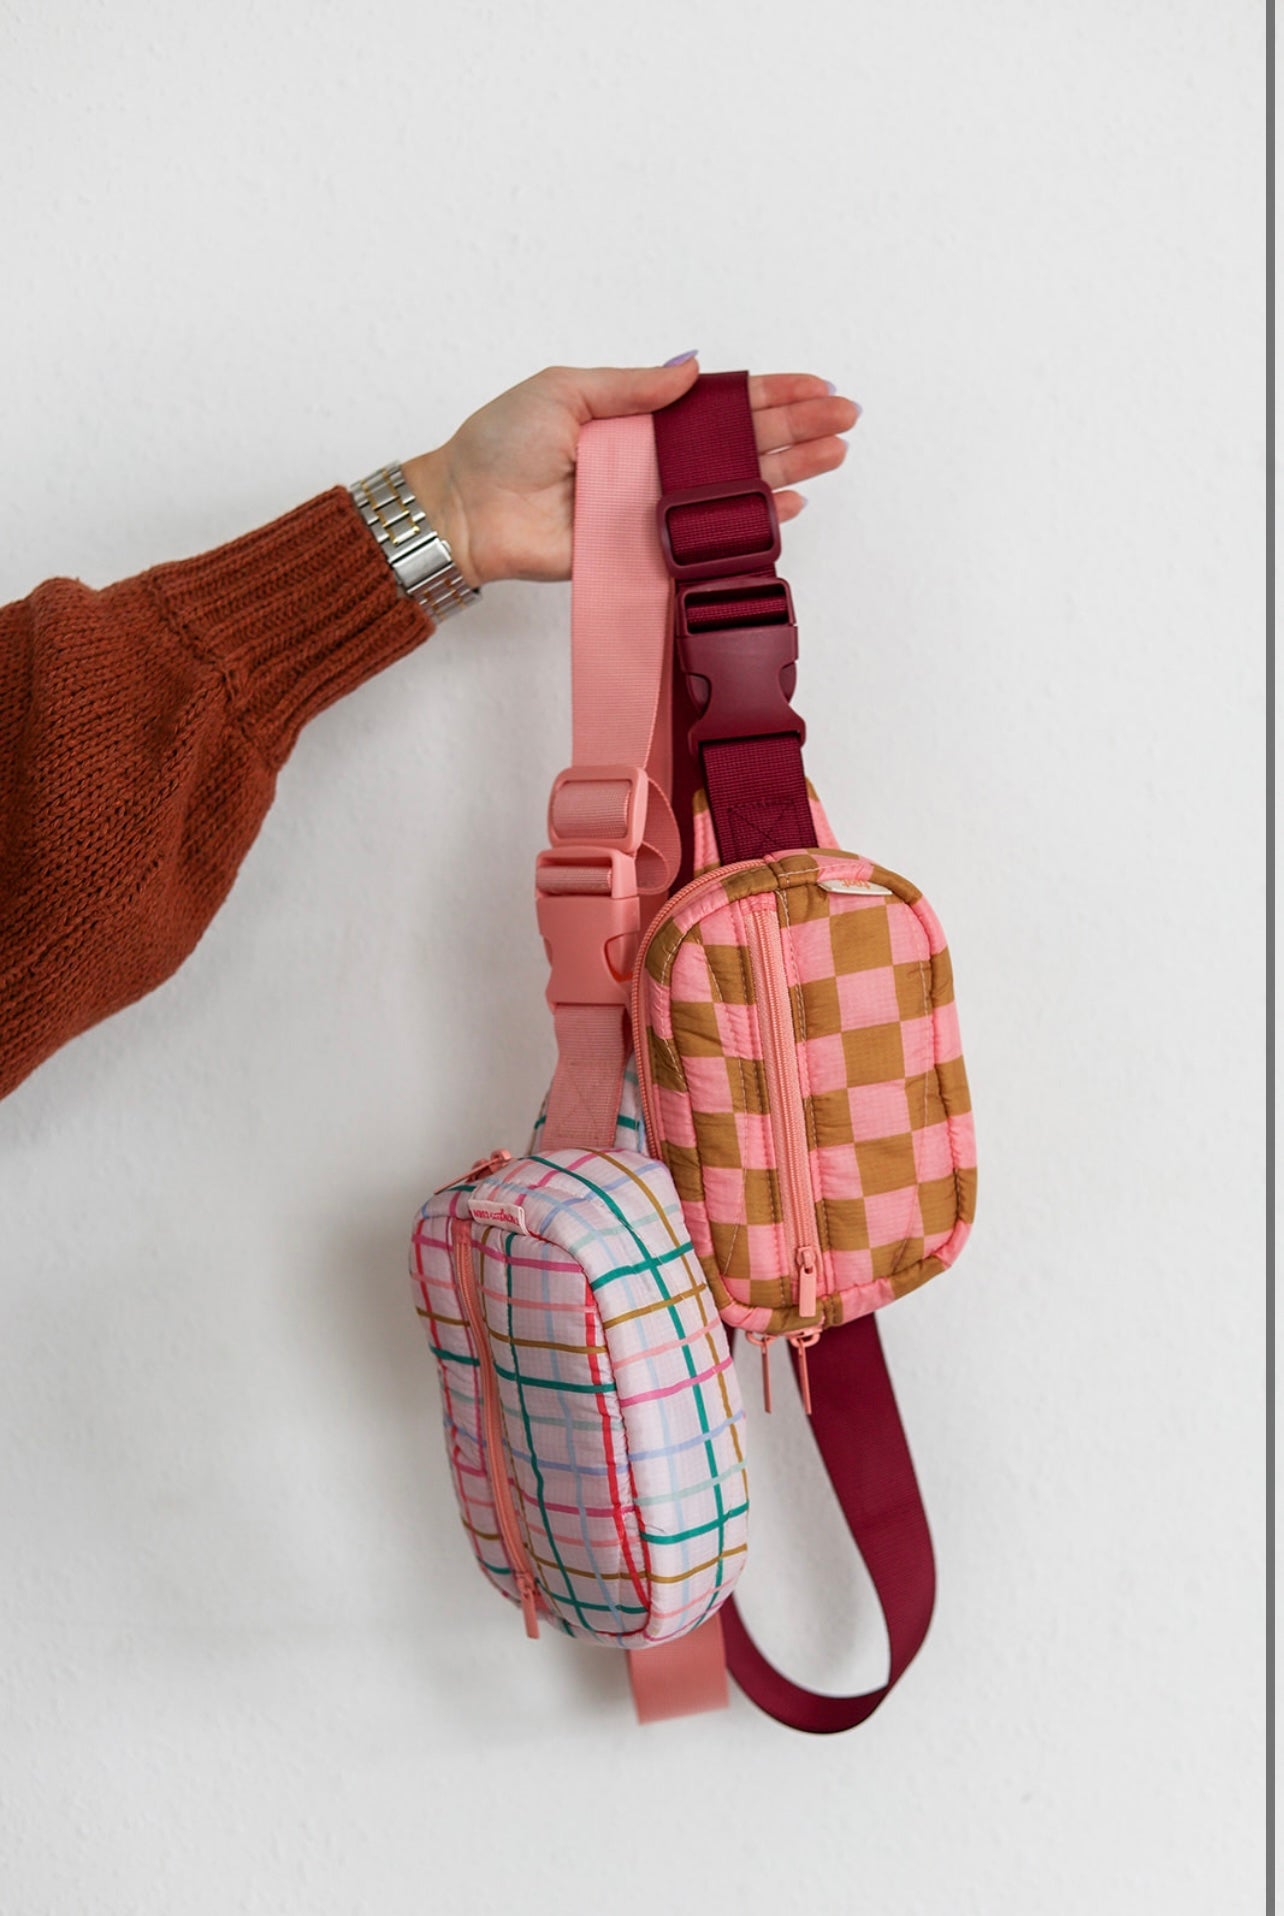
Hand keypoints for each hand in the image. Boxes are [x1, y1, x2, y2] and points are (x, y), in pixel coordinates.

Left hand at [401, 359, 859, 588]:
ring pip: (737, 488)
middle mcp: (657, 462)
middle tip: (846, 420)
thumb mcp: (567, 390)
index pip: (720, 402)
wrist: (467, 509)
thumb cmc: (503, 442)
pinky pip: (706, 538)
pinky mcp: (646, 548)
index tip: (816, 385)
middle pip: (743, 444)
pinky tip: (787, 506)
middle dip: (798, 429)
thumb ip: (634, 386)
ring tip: (835, 454)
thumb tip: (694, 369)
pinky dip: (749, 524)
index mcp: (642, 417)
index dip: (770, 393)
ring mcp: (656, 506)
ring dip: (790, 470)